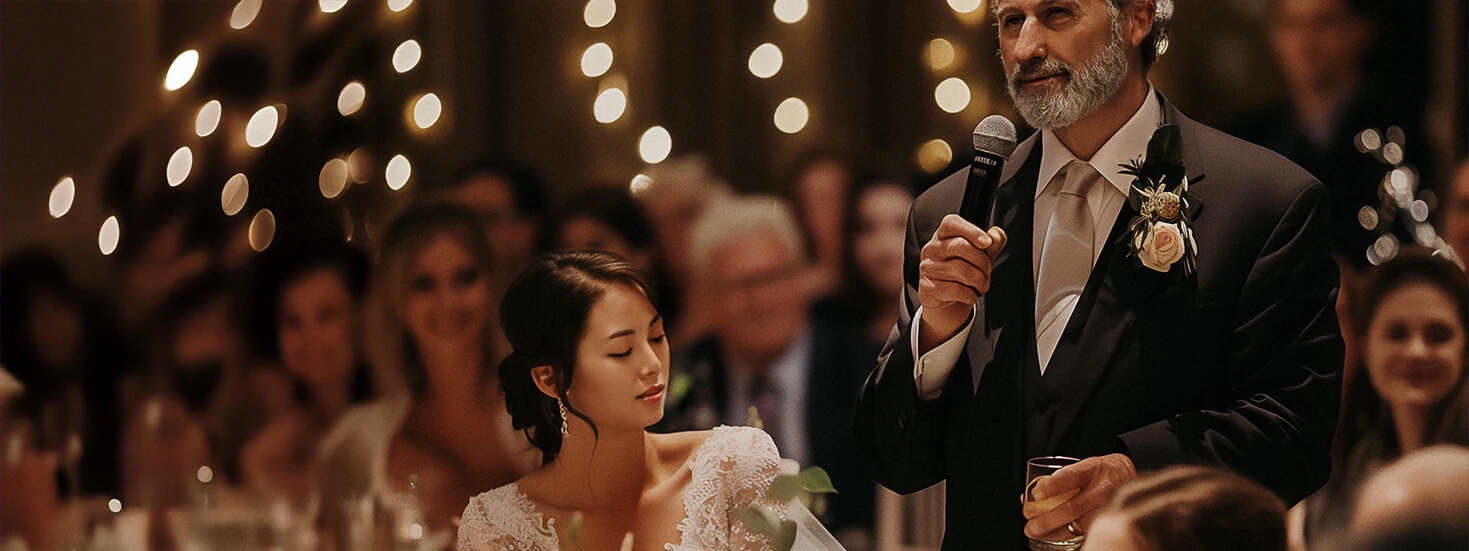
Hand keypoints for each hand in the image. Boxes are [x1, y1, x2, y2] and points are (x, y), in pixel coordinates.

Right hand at [917, 215, 1005, 348]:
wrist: (948, 298)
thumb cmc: (965, 270)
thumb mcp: (982, 254)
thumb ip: (993, 242)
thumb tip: (995, 235)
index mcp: (943, 235)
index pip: (951, 223)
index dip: (971, 231)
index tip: (987, 243)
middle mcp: (931, 249)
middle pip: (961, 246)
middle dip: (982, 262)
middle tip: (988, 272)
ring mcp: (926, 268)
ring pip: (960, 270)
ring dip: (979, 281)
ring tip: (981, 286)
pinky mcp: (926, 288)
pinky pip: (954, 290)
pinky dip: (969, 295)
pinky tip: (970, 295)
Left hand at [1022, 453, 1135, 540]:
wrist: (1129, 475)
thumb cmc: (1099, 472)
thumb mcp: (1083, 466)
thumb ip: (1059, 479)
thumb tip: (1027, 497)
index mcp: (1094, 469)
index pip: (1072, 475)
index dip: (1053, 484)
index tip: (1036, 493)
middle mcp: (1104, 488)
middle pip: (1074, 506)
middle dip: (1049, 519)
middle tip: (1030, 527)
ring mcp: (1110, 506)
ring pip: (1081, 524)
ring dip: (1056, 532)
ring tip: (1037, 534)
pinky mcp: (1112, 520)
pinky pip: (1090, 532)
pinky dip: (1070, 536)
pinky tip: (1055, 537)